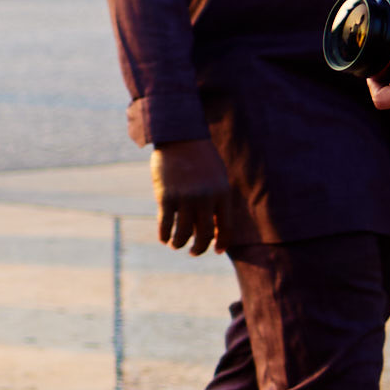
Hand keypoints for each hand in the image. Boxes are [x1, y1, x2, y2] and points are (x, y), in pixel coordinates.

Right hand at [149, 137, 231, 256]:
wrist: (181, 138)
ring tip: (176, 245)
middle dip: (198, 249)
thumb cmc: (201, 159)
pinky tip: (164, 238)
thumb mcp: (217, 179)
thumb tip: (211, 228)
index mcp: (222, 194)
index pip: (225, 228)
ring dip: (179, 243)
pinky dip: (164, 235)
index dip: (221, 243)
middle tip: (193, 252)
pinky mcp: (165, 196)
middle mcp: (206, 198)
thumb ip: (217, 201)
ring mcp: (185, 198)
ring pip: (183, 233)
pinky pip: (165, 224)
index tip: (217, 250)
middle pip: (204, 235)